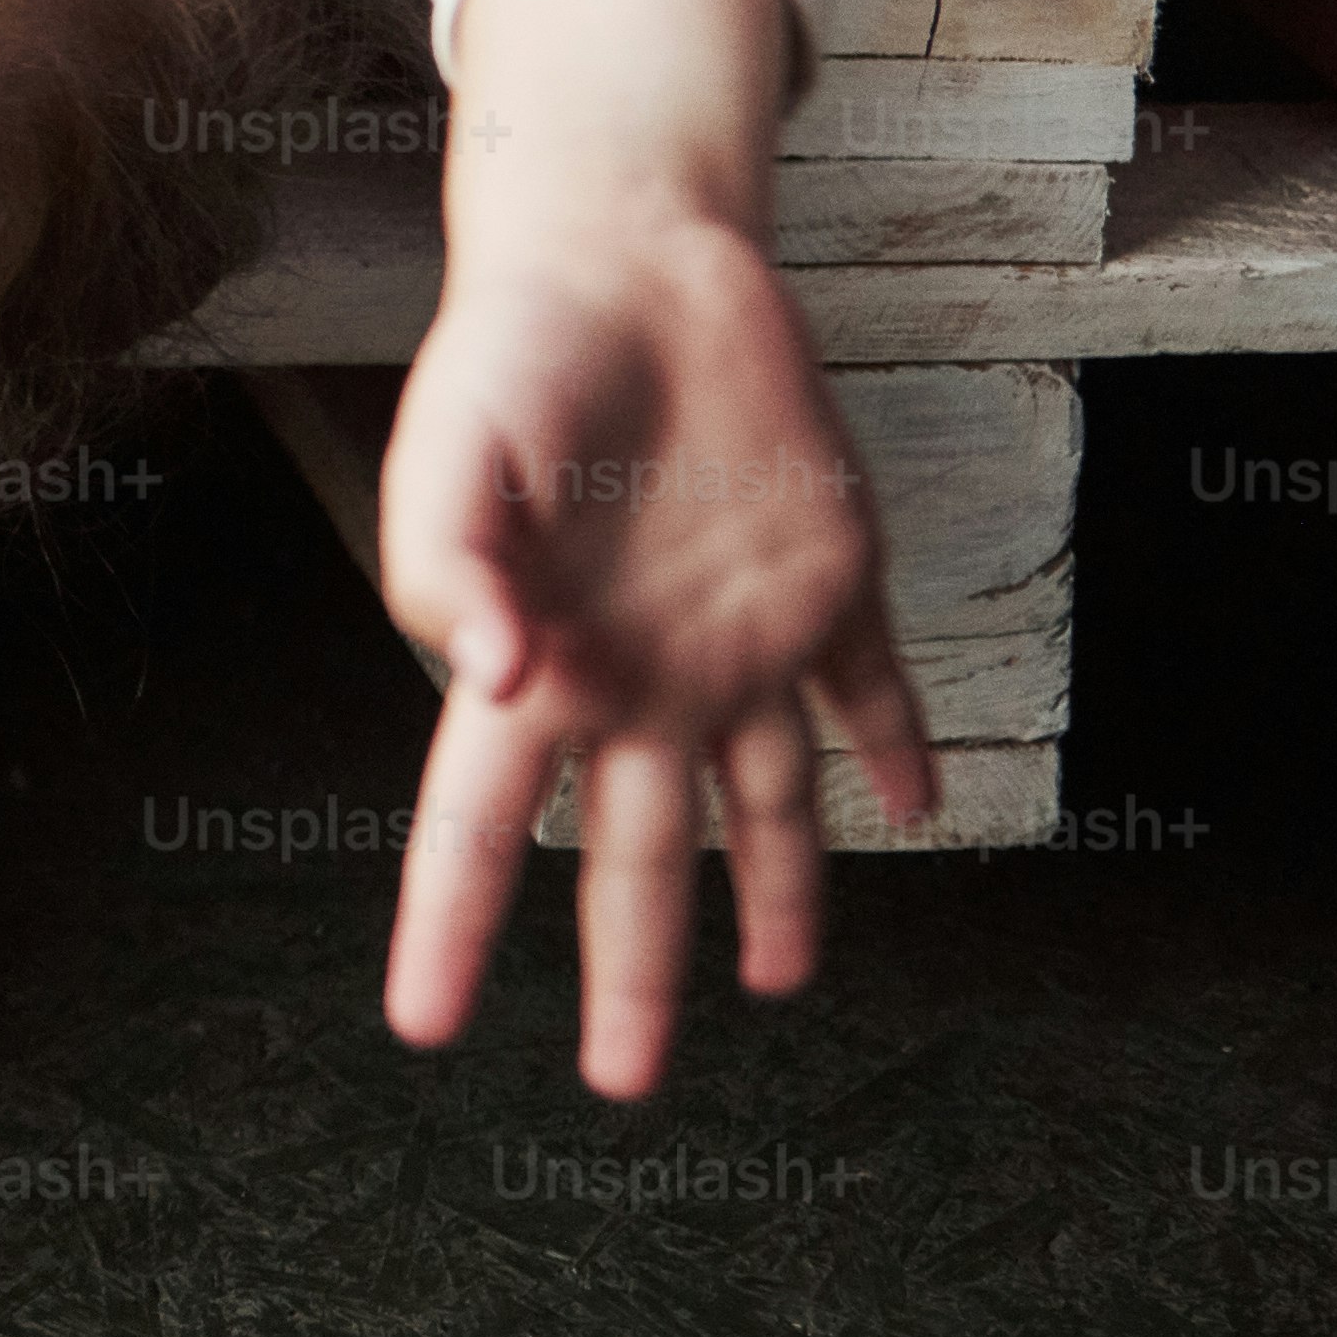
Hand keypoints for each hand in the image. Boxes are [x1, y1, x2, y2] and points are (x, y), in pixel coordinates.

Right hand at [371, 0, 930, 1098]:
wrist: (632, 251)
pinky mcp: (823, 579)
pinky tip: (917, 808)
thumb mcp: (455, 446)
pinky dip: (897, 750)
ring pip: (759, 801)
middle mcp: (635, 674)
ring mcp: (733, 636)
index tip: (419, 1027)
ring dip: (775, 893)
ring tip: (782, 983)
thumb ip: (452, 560)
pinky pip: (867, 686)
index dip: (445, 929)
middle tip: (622, 1085)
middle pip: (628, 856)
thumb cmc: (515, 347)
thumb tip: (493, 680)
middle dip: (627, 974)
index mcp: (535, 660)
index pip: (473, 825)